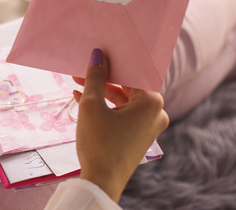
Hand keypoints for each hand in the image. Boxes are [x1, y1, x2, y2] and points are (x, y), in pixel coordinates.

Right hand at [71, 48, 168, 201]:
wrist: (101, 181)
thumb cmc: (99, 142)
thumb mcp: (92, 106)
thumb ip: (96, 77)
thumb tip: (98, 55)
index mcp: (151, 102)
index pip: (132, 72)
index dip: (112, 62)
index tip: (97, 54)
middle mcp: (156, 113)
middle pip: (128, 86)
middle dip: (104, 78)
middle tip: (83, 68)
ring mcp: (149, 126)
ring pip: (124, 100)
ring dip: (102, 92)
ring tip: (78, 84)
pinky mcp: (140, 136)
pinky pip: (124, 114)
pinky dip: (107, 107)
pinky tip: (83, 100)